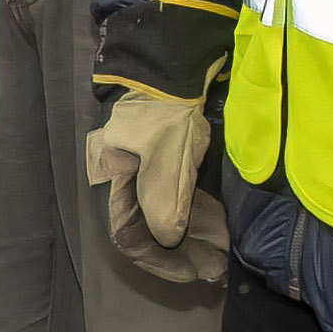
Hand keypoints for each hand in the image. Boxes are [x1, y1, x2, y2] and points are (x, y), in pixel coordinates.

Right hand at [81, 0, 231, 281]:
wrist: (171, 60)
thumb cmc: (166, 110)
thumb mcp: (169, 156)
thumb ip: (166, 202)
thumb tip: (168, 241)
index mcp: (110, 180)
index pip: (128, 237)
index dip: (161, 261)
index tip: (195, 271)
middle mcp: (120, 180)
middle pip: (144, 230)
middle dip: (179, 252)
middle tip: (214, 264)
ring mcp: (139, 169)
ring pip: (160, 217)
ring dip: (189, 235)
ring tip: (222, 248)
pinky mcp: (159, 159)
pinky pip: (172, 199)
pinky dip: (193, 214)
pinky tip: (217, 222)